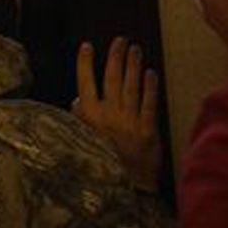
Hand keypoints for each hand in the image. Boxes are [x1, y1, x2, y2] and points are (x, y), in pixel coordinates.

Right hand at [72, 38, 161, 191]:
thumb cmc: (98, 162)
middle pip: (112, 79)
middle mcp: (109, 115)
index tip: (87, 46)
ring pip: (131, 87)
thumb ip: (77, 118)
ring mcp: (130, 121)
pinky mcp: (148, 130)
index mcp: (88, 116)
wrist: (124, 186)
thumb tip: (77, 101)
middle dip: (115, 57)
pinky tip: (150, 73)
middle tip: (120, 40)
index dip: (85, 63)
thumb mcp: (78, 140)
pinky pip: (149, 103)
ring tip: (135, 49)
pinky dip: (150, 87)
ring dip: (133, 66)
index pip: (85, 83)